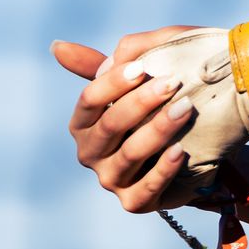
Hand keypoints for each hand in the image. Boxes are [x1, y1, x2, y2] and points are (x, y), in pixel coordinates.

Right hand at [54, 27, 204, 213]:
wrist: (192, 146)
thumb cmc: (156, 106)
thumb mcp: (136, 80)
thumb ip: (105, 63)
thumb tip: (57, 46)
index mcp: (84, 123)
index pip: (90, 100)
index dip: (114, 83)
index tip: (143, 67)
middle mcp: (91, 152)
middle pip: (110, 125)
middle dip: (141, 102)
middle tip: (173, 83)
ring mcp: (111, 179)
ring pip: (130, 154)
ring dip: (158, 130)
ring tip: (185, 109)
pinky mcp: (135, 202)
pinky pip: (146, 189)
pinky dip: (162, 170)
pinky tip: (179, 151)